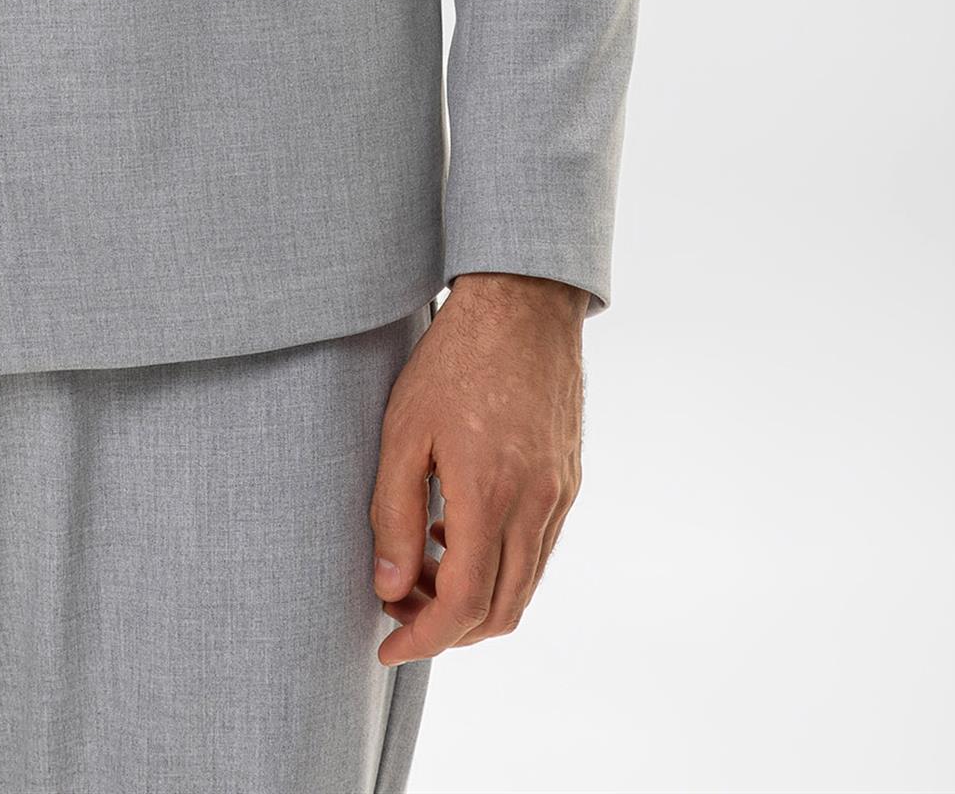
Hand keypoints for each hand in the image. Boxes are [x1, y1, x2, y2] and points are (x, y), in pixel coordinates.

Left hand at [367, 271, 588, 660]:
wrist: (522, 304)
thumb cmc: (453, 359)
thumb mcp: (402, 431)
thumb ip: (391, 514)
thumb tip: (388, 589)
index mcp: (488, 495)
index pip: (461, 604)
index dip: (422, 640)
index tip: (386, 649)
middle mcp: (534, 506)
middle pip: (499, 611)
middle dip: (445, 629)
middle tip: (397, 608)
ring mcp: (558, 496)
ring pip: (522, 586)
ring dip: (473, 600)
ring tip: (419, 567)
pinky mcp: (568, 482)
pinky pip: (536, 551)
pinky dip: (498, 566)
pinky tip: (452, 530)